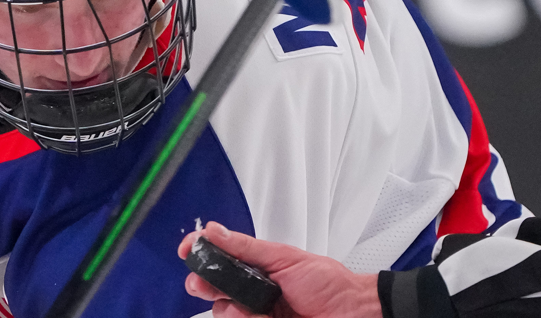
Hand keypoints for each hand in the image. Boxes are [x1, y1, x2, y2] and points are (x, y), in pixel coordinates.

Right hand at [177, 222, 381, 317]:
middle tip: (203, 283)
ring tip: (254, 310)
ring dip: (231, 310)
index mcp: (256, 266)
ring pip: (222, 311)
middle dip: (203, 283)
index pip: (219, 256)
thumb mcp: (285, 257)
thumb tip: (215, 231)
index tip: (188, 249)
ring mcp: (256, 312)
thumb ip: (247, 248)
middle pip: (212, 286)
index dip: (200, 252)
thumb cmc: (328, 283)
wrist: (352, 313)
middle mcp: (251, 289)